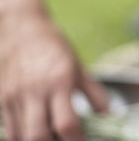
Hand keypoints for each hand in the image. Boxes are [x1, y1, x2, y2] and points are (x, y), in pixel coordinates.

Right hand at [0, 0, 107, 140]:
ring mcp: (15, 95)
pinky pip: (8, 128)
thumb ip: (95, 93)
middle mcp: (35, 91)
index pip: (67, 124)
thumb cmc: (54, 46)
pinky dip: (20, 137)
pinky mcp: (1, 97)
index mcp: (59, 82)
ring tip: (51, 139)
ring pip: (20, 136)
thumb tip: (110, 115)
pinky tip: (34, 132)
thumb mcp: (79, 67)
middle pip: (38, 136)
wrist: (22, 27)